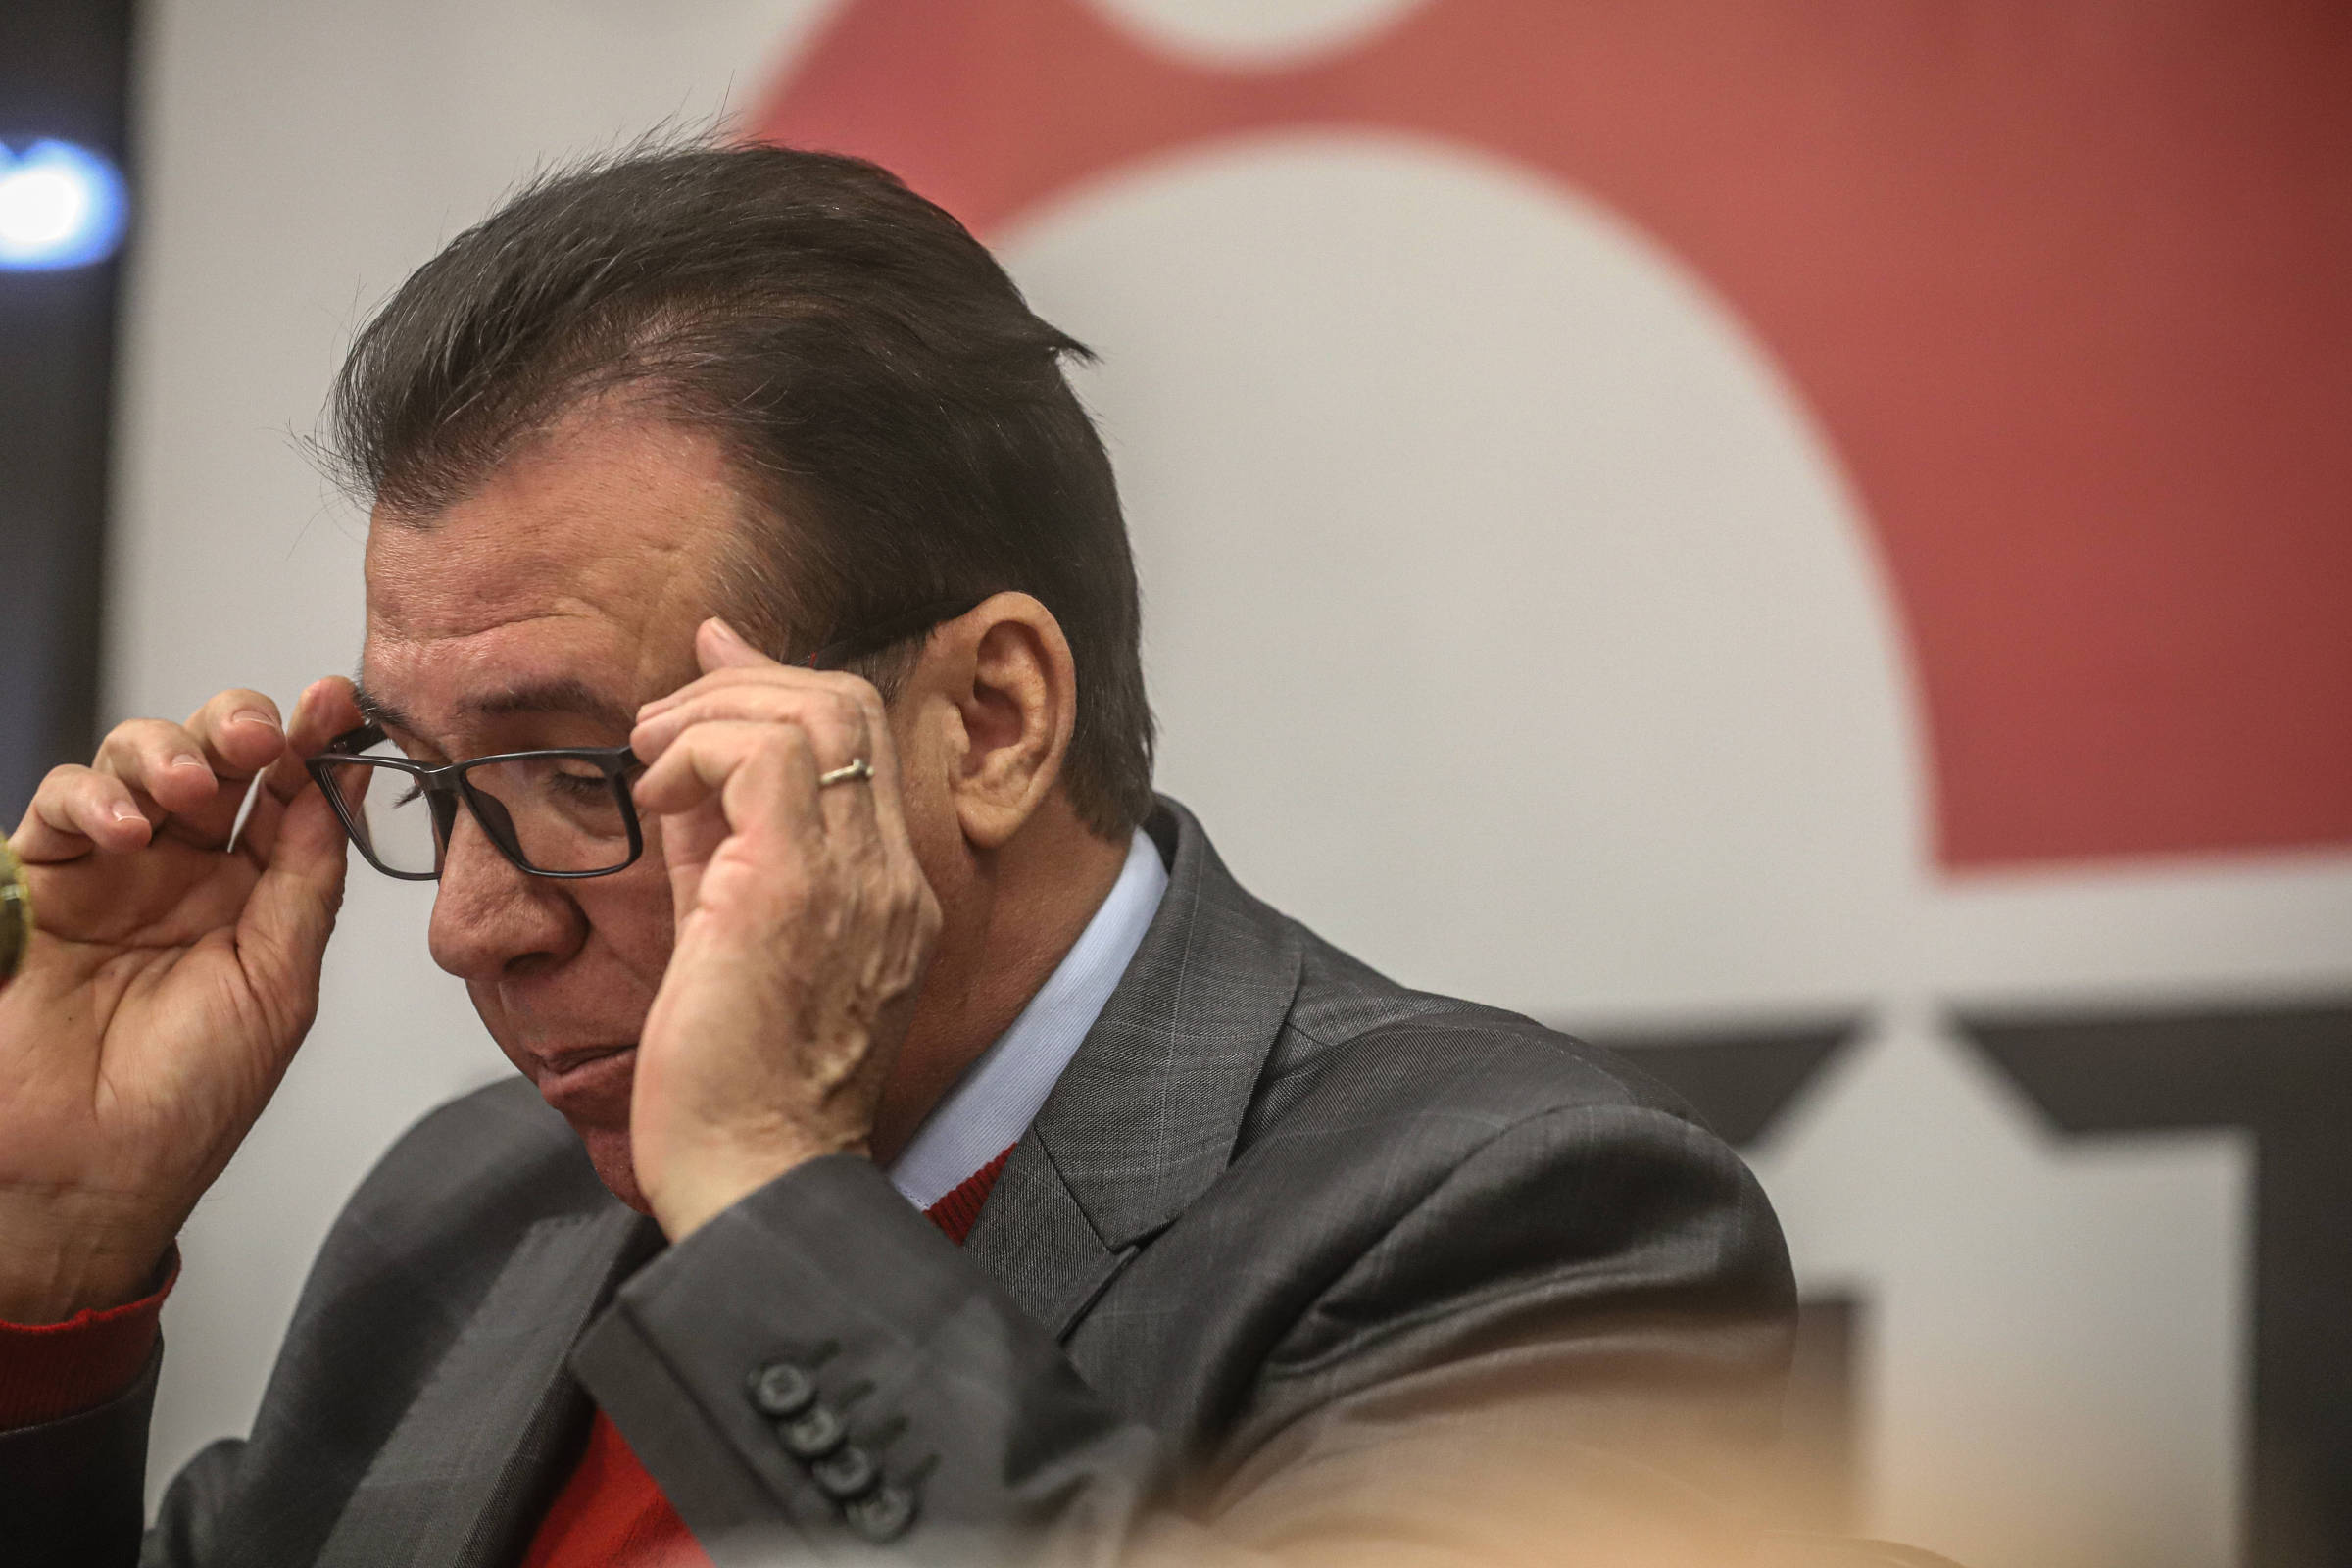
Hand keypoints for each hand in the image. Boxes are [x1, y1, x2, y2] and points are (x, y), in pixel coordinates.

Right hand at [0, 679, 357, 1320]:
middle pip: (215, 754)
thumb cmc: (187, 1101)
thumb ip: (303, 886)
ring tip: (194, 789)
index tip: (337, 705)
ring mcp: (112, 871)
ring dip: (172, 751)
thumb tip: (335, 790)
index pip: (288, 793)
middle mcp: (186, 871)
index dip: (313, 742)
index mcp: (255, 894)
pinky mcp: (37, 883)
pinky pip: (62, 806)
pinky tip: (129, 831)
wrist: (89, 1176)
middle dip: (241, 726)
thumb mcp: (278, 986)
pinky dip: (97, 798)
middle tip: (261, 740)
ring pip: (139, 760)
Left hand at [626, 620, 940, 1239]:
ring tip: (651, 755)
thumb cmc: (735, 1088)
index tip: (707, 672)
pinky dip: (696, 750)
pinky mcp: (791, 885)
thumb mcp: (727, 935)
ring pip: (815, 709)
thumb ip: (718, 842)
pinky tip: (653, 798)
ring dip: (715, 708)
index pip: (860, 740)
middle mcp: (890, 875)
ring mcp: (856, 877)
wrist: (752, 1177)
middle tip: (663, 723)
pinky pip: (762, 755)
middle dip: (745, 683)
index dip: (779, 686)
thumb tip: (682, 755)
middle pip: (849, 703)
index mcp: (889, 891)